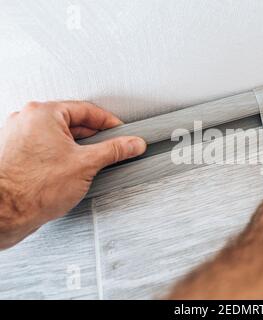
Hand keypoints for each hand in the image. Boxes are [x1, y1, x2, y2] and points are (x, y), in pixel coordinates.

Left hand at [0, 101, 145, 248]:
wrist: (2, 214)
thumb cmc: (31, 189)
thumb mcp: (86, 165)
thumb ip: (114, 150)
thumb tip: (132, 143)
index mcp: (43, 113)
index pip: (88, 110)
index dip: (110, 123)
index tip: (122, 133)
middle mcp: (27, 120)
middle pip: (73, 122)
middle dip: (95, 138)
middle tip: (111, 151)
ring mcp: (19, 137)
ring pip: (60, 137)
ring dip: (79, 148)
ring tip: (88, 166)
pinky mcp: (16, 154)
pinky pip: (46, 148)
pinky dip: (62, 156)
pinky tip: (70, 173)